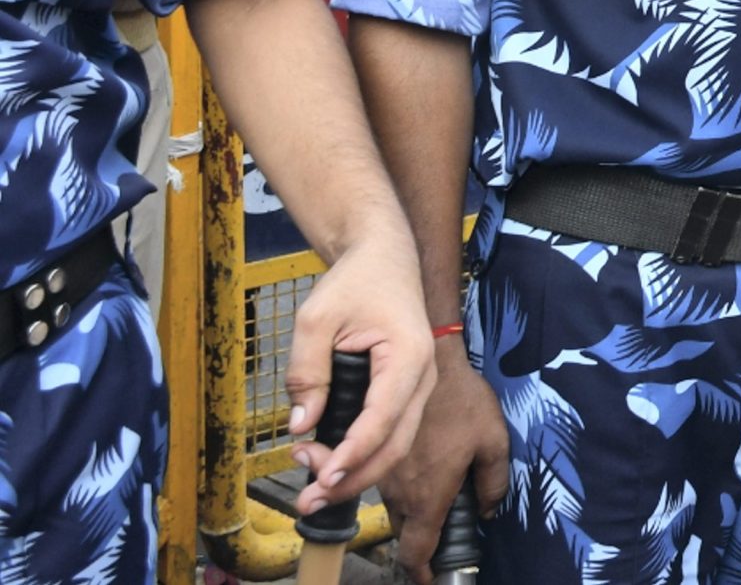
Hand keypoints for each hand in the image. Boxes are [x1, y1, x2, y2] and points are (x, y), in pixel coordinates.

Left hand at [285, 231, 434, 515]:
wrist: (384, 257)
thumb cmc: (354, 282)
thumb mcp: (316, 319)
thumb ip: (307, 372)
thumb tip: (301, 426)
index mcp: (408, 357)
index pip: (382, 420)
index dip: (352, 455)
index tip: (321, 479)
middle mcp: (423, 378)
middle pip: (395, 445)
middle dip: (354, 478)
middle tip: (309, 498)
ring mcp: (419, 387)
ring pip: (395, 445)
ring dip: (357, 470)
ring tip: (311, 483)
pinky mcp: (407, 392)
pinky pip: (390, 432)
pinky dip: (361, 453)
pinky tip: (329, 460)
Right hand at [385, 337, 508, 583]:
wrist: (428, 363)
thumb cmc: (464, 402)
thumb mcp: (493, 440)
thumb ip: (493, 482)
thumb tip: (488, 510)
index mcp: (428, 495)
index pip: (415, 550)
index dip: (422, 572)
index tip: (431, 579)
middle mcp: (399, 492)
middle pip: (404, 533)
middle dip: (420, 539)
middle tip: (444, 529)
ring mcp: (384, 475)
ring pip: (394, 510)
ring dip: (411, 512)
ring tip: (437, 496)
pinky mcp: (377, 457)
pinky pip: (386, 486)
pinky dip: (402, 489)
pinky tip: (424, 470)